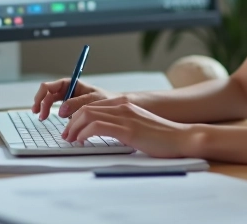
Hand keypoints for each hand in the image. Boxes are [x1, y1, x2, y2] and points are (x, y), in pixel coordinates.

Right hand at [31, 78, 116, 119]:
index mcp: (71, 84)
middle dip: (41, 104)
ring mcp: (67, 100)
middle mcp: (67, 90)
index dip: (42, 96)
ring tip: (44, 118)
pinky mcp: (69, 109)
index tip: (39, 108)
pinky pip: (58, 111)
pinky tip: (54, 122)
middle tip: (41, 117)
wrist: (114, 107)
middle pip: (47, 94)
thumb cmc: (106, 99)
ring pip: (50, 102)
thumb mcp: (93, 100)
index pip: (50, 87)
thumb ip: (77, 103)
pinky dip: (54, 116)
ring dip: (45, 110)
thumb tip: (61, 110)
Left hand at [61, 99, 196, 158]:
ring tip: (70, 139)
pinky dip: (84, 133)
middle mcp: (122, 106)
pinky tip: (82, 141)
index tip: (71, 129)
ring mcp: (125, 116)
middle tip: (66, 136)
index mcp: (124, 104)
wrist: (181, 137)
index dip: (77, 117)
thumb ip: (122, 126)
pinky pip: (97, 127)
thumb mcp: (138, 127)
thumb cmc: (162, 137)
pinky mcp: (127, 129)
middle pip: (86, 108)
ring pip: (88, 115)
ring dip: (74, 128)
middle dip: (71, 122)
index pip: (92, 105)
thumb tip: (105, 134)